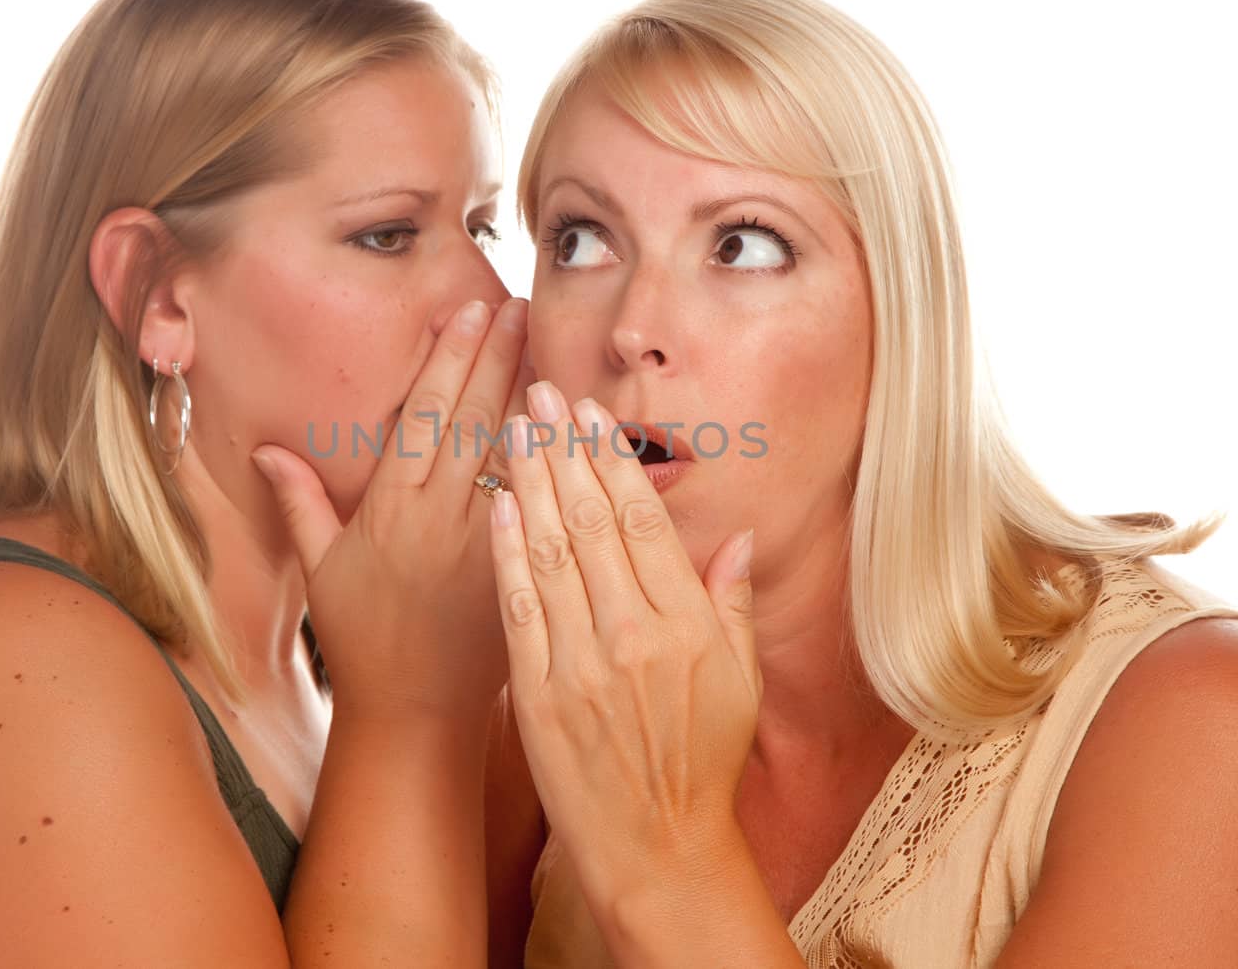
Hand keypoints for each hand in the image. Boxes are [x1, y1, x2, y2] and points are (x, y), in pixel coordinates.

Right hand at [253, 297, 530, 718]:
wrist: (415, 715)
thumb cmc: (363, 642)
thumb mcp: (321, 571)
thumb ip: (300, 504)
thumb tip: (266, 448)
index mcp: (392, 513)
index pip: (425, 418)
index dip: (450, 360)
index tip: (470, 312)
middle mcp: (442, 524)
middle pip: (475, 423)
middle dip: (498, 359)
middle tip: (520, 305)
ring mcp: (488, 549)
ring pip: (515, 459)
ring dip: (533, 399)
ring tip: (548, 345)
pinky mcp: (522, 574)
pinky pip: (545, 507)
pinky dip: (560, 466)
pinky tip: (576, 428)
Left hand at [488, 381, 761, 908]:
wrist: (656, 844)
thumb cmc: (703, 760)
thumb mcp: (740, 680)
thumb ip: (731, 601)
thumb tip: (738, 536)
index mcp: (687, 623)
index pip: (642, 518)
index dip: (612, 457)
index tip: (589, 412)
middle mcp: (634, 634)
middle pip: (592, 520)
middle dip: (563, 449)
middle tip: (540, 394)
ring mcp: (583, 662)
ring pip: (552, 550)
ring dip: (530, 482)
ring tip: (511, 427)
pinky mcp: (539, 691)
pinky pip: (520, 605)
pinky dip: (507, 551)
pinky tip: (496, 504)